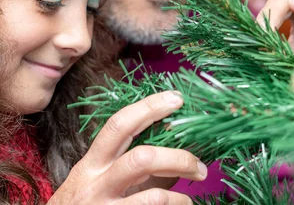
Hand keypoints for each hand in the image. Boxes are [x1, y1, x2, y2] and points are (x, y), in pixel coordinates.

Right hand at [48, 91, 205, 203]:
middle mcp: (96, 183)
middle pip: (141, 159)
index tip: (176, 98)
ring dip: (179, 196)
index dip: (148, 107)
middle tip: (200, 165)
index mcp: (93, 162)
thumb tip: (177, 148)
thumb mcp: (101, 180)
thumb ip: (135, 166)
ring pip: (151, 197)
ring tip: (191, 195)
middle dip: (176, 158)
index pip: (119, 125)